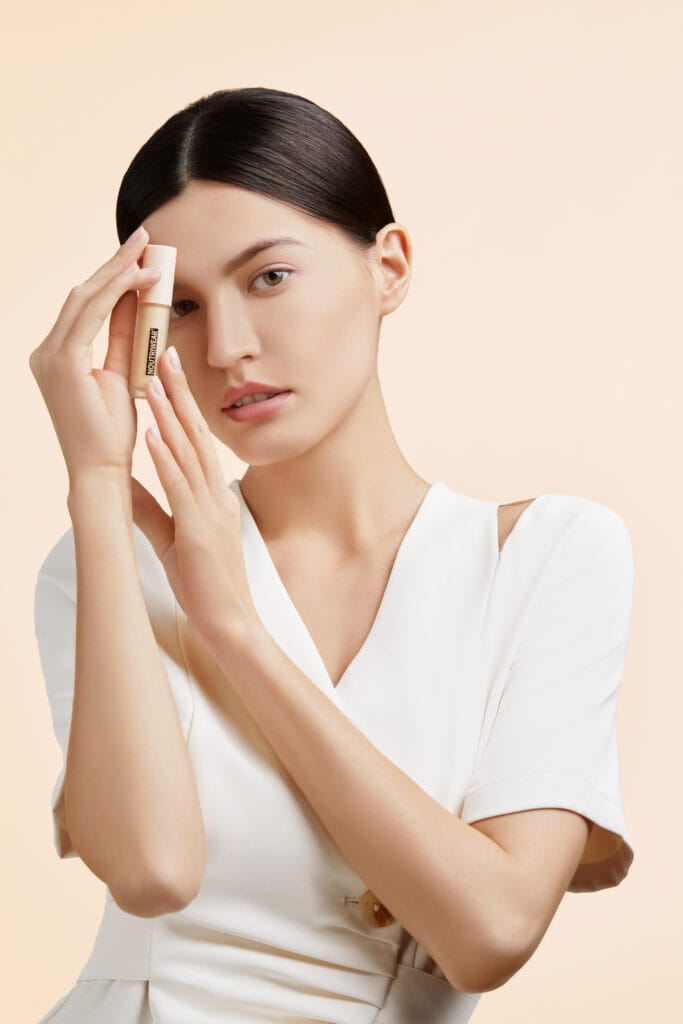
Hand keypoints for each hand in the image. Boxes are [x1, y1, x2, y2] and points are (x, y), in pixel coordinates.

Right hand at [29, 225, 161, 484]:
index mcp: (58, 355)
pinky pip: (90, 315)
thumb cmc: (113, 433)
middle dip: (116, 263)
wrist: (102, 469)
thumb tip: (139, 304)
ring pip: (85, 298)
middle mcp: (46, 351)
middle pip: (83, 294)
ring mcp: (49, 356)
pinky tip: (138, 277)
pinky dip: (115, 293)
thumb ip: (125, 340)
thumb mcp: (123, 376)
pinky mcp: (61, 362)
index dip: (113, 276)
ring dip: (119, 271)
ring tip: (148, 251)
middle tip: (145, 238)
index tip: (140, 255)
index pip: (87, 305)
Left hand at [129, 345, 259, 645]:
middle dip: (180, 393)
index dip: (182, 405)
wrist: (230, 621)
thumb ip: (151, 508)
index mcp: (213, 495)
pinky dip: (165, 460)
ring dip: (171, 415)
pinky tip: (153, 436)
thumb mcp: (174, 538)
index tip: (168, 373)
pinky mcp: (198, 531)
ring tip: (156, 381)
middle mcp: (215, 495)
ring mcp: (210, 511)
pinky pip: (181, 489)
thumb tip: (125, 483)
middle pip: (196, 435)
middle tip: (166, 354)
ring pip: (189, 453)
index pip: (196, 441)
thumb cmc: (205, 583)